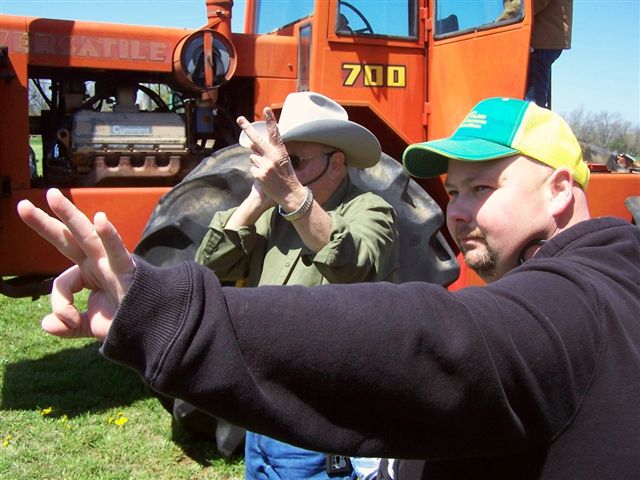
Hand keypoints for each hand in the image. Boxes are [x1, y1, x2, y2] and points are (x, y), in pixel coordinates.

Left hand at [17, 189, 134, 340]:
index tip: (68, 322)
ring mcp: (111, 263)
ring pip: (86, 236)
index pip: (62, 281)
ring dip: (69, 215)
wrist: (151, 329)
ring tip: (51, 196)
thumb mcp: (90, 325)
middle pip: (67, 239)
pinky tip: (101, 220)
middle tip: (22, 205)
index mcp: (88, 274)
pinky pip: (117, 250)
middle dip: (45, 222)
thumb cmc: (125, 321)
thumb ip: (68, 325)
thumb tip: (46, 324)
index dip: (60, 303)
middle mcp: (97, 263)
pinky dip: (109, 236)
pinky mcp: (127, 269)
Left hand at [237, 107, 305, 206]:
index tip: (266, 109)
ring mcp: (265, 165)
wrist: (289, 193)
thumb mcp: (282, 160)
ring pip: (252, 157)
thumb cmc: (286, 175)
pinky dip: (256, 172)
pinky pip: (252, 168)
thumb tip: (250, 143)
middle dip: (247, 128)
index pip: (275, 133)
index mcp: (280, 151)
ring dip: (256, 162)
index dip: (270, 120)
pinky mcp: (259, 174)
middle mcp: (272, 156)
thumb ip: (269, 151)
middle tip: (240, 119)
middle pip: (256, 140)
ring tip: (267, 170)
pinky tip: (265, 177)